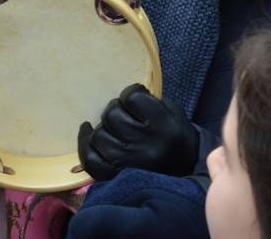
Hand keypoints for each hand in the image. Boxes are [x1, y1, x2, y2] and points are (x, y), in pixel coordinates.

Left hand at [77, 84, 199, 180]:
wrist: (185, 169)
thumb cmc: (174, 134)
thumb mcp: (171, 110)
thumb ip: (149, 99)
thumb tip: (122, 93)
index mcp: (162, 125)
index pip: (131, 97)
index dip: (131, 93)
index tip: (135, 99)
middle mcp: (145, 145)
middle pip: (111, 114)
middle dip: (116, 110)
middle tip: (124, 115)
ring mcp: (129, 163)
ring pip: (99, 135)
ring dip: (104, 128)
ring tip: (114, 129)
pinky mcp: (116, 177)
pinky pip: (90, 159)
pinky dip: (85, 144)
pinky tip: (88, 132)